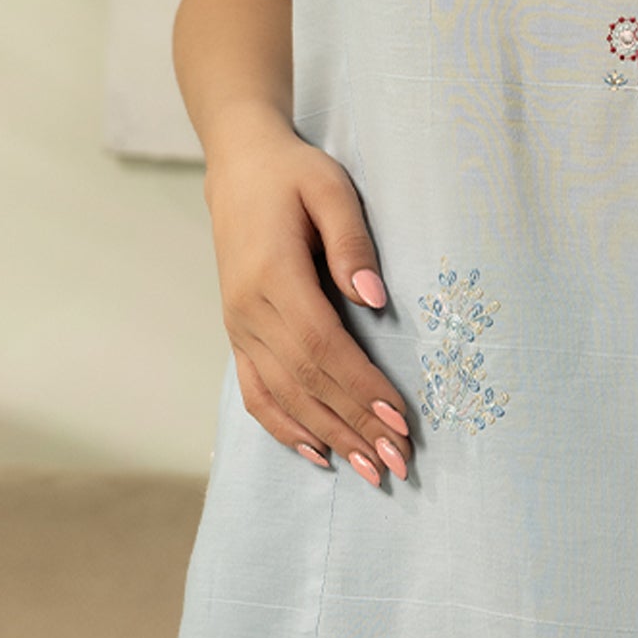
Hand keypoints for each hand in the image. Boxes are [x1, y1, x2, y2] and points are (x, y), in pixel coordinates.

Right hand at [203, 109, 412, 484]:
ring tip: (369, 471)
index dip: (360, 388)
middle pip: (305, 383)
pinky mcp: (236, 332)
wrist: (240, 166)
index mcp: (273, 277)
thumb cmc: (294, 173)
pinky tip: (316, 453)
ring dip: (328, 437)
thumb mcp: (331, 189)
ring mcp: (237, 326)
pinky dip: (284, 428)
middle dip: (355, 425)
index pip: (322, 347)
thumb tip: (375, 299)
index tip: (400, 419)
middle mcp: (248, 311)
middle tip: (398, 462)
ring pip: (282, 397)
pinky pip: (255, 392)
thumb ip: (351, 242)